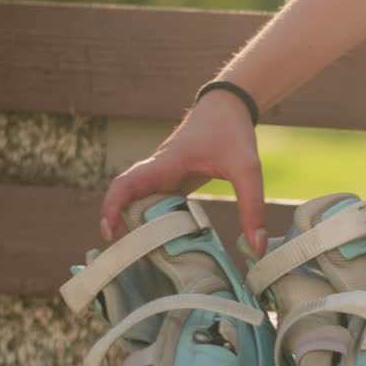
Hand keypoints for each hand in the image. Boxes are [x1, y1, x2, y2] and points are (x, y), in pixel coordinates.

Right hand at [99, 90, 268, 254]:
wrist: (228, 106)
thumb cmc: (232, 131)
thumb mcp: (248, 169)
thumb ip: (253, 208)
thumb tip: (256, 248)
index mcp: (167, 163)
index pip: (128, 183)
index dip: (113, 207)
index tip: (108, 232)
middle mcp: (157, 170)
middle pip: (127, 199)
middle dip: (122, 227)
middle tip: (131, 258)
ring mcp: (163, 177)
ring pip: (139, 204)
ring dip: (138, 227)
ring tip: (149, 258)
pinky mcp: (172, 183)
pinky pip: (155, 205)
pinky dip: (155, 224)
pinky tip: (166, 245)